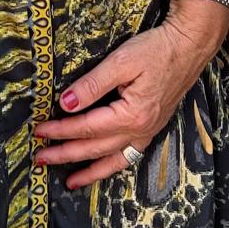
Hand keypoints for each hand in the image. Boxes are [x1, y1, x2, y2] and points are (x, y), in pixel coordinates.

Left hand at [32, 16, 220, 190]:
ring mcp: (148, 132)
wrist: (189, 46)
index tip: (39, 131)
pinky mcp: (152, 128)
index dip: (60, 130)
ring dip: (89, 172)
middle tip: (40, 158)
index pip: (86, 127)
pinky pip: (129, 156)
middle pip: (96, 148)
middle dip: (66, 154)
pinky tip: (102, 170)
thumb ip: (92, 85)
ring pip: (114, 161)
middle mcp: (141, 130)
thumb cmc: (156, 49)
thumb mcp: (121, 61)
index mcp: (131, 115)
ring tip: (69, 181)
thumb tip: (65, 103)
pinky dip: (112, 166)